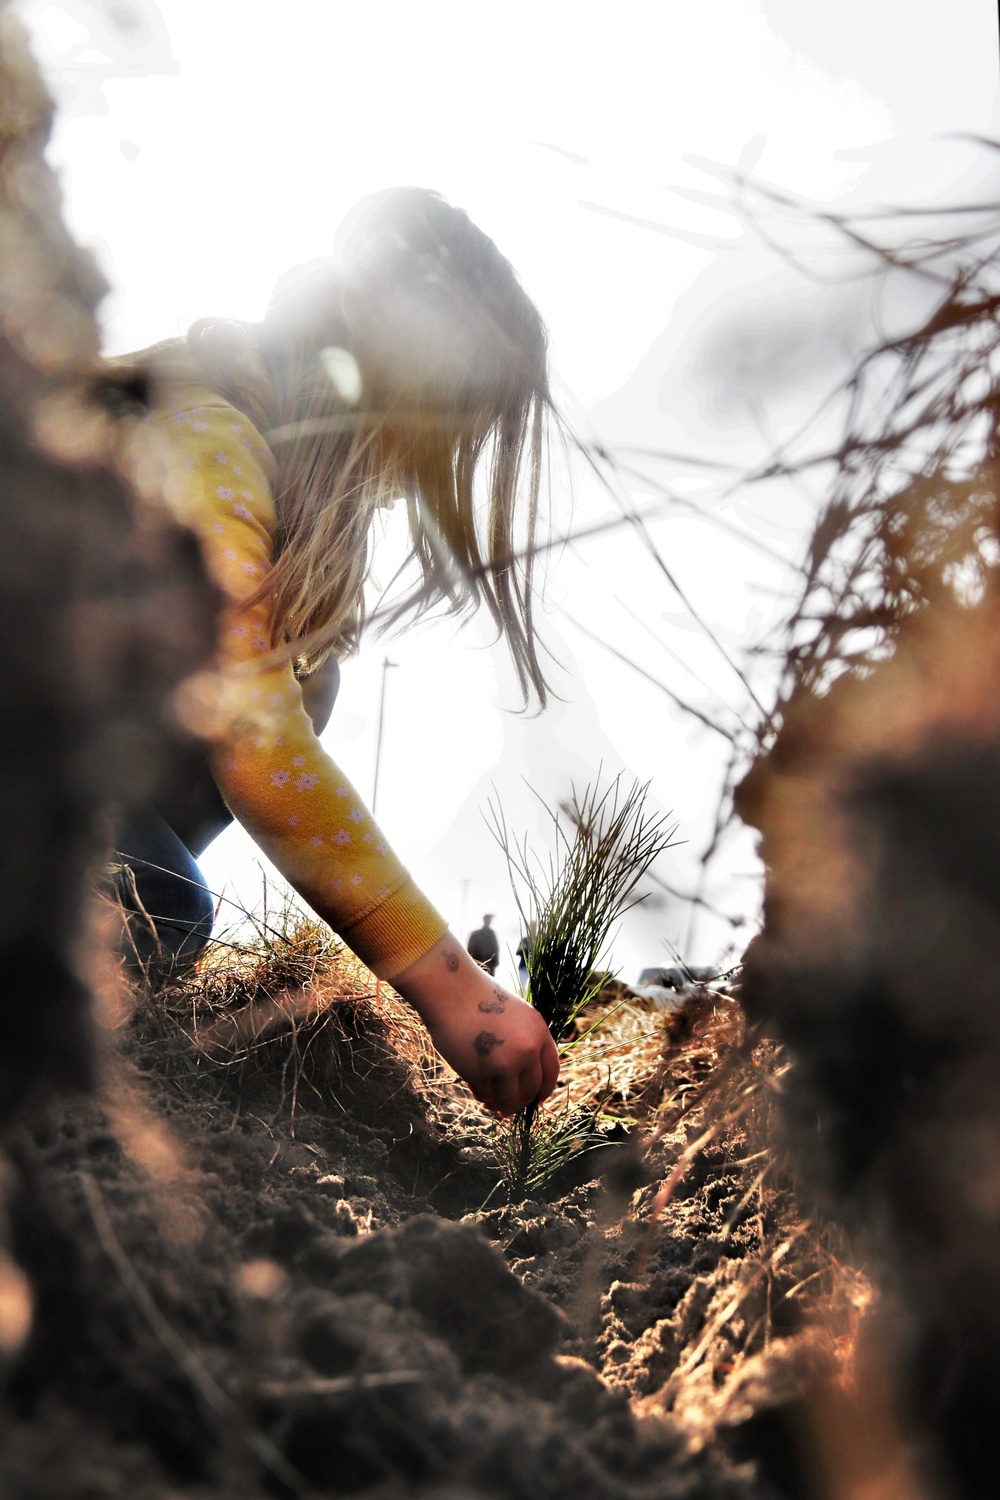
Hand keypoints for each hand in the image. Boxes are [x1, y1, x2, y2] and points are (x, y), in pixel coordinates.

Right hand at [391, 932, 559, 1113]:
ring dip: (501, 1105)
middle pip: (531, 1090)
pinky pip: (484, 1094)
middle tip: (508, 1108)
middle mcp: (527, 1050)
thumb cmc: (479, 999)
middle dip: (519, 1102)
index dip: (544, 1090)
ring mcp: (505, 1063)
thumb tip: (527, 1079)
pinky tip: (475, 1088)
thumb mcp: (516, 1015)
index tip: (536, 1100)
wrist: (452, 991)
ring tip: (492, 1104)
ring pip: (509, 1099)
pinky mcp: (482, 1072)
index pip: (551, 1072)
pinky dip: (480, 1094)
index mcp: (539, 1033)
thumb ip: (526, 1041)